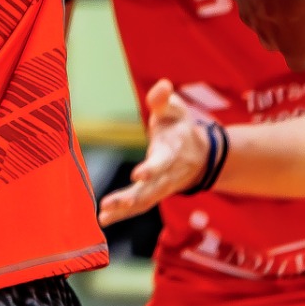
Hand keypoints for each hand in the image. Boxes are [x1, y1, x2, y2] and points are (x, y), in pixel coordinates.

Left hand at [99, 80, 216, 223]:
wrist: (200, 154)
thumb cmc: (180, 127)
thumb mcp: (175, 109)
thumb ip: (164, 99)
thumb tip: (162, 85)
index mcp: (173, 150)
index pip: (163, 162)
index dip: (152, 169)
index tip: (138, 175)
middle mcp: (168, 173)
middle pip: (151, 189)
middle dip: (132, 198)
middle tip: (112, 204)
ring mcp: (162, 187)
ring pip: (145, 202)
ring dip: (124, 210)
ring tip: (104, 215)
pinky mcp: (155, 194)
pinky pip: (140, 207)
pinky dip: (123, 214)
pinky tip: (103, 219)